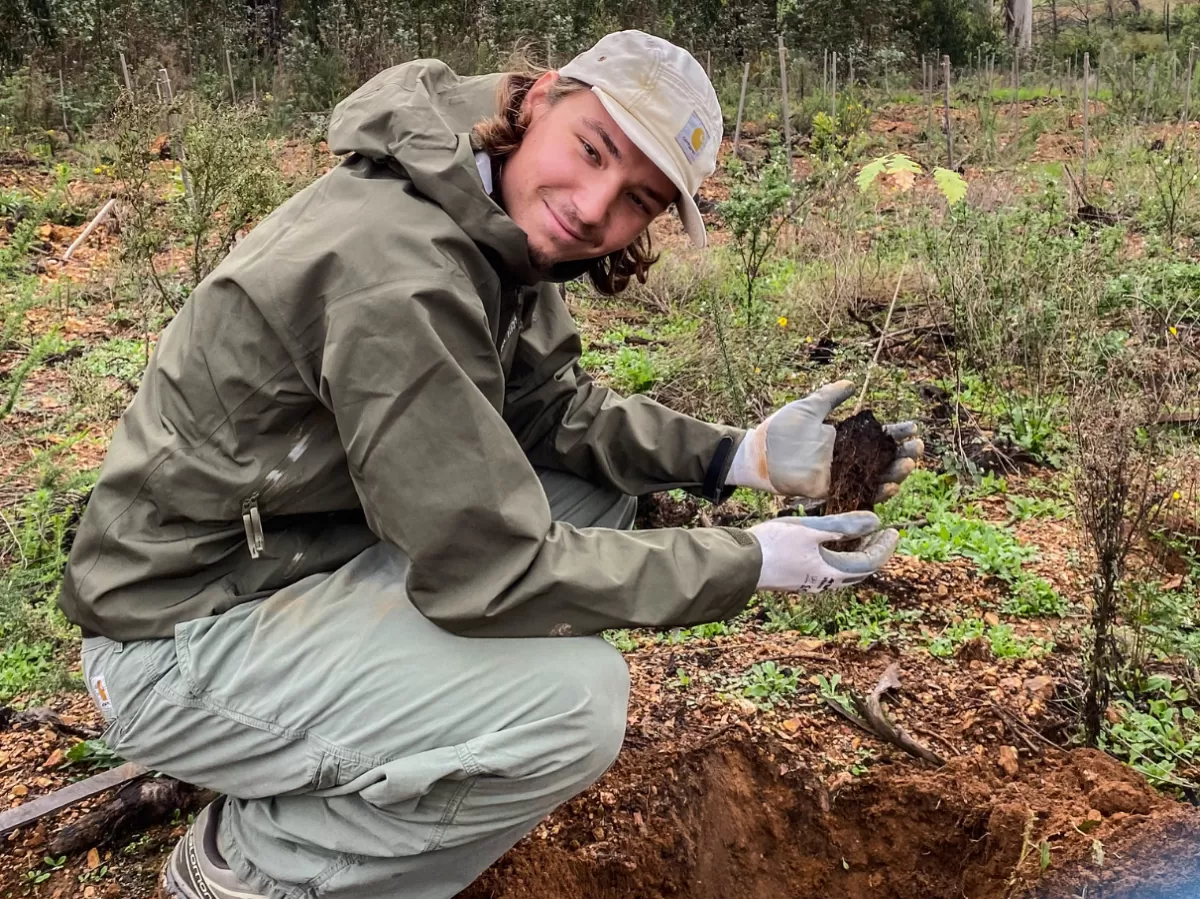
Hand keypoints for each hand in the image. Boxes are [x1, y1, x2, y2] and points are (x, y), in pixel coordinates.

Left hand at [726, 381, 923, 501]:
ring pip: (876, 478)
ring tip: (908, 464)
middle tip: (916, 447)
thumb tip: (851, 383)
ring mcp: (839, 474)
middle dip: (903, 454)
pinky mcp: (830, 489)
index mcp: (845, 438)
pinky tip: (890, 486)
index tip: (912, 427)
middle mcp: (846, 457)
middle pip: (884, 459)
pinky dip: (876, 492)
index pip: (879, 436)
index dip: (898, 433)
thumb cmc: (780, 429)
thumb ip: (830, 396)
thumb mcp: (809, 407)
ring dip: (895, 473)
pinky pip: (857, 493)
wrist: (758, 450)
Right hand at [748, 512, 898, 592]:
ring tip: (861, 538)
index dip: (884, 547)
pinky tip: (832, 545)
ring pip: (844, 573)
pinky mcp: (797, 579)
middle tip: (882, 534)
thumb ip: (843, 525)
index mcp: (831, 573)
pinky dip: (840, 557)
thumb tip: (875, 521)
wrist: (740, 563)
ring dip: (857, 556)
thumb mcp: (811, 529)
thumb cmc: (774, 545)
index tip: (893, 531)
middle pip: (859, 571)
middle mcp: (824, 583)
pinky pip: (828, 571)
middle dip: (874, 552)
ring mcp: (810, 583)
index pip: (869, 563)